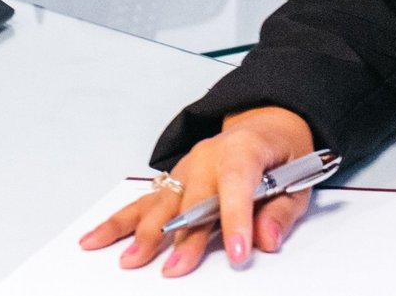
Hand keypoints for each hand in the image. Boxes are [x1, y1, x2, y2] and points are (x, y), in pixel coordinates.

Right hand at [79, 106, 315, 276]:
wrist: (266, 125)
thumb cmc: (280, 152)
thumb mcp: (298, 177)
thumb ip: (281, 212)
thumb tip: (267, 240)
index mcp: (244, 149)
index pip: (238, 185)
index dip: (236, 220)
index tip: (237, 252)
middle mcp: (209, 156)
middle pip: (193, 201)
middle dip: (185, 238)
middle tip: (175, 271)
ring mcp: (188, 168)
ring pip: (161, 203)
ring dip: (144, 234)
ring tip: (129, 260)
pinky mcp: (175, 180)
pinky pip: (145, 202)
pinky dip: (120, 222)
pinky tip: (96, 238)